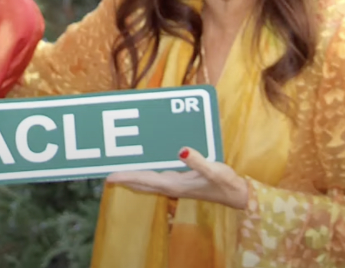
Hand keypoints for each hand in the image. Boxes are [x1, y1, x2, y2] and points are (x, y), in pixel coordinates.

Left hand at [106, 147, 248, 209]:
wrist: (237, 194)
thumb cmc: (226, 183)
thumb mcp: (214, 170)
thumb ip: (198, 161)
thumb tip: (182, 150)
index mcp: (175, 185)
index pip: (144, 180)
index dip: (126, 178)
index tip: (109, 177)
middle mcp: (171, 186)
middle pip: (141, 183)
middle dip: (124, 179)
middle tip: (107, 174)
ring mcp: (175, 184)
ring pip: (148, 181)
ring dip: (134, 176)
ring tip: (119, 167)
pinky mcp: (181, 181)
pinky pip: (157, 176)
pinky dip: (147, 172)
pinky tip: (145, 163)